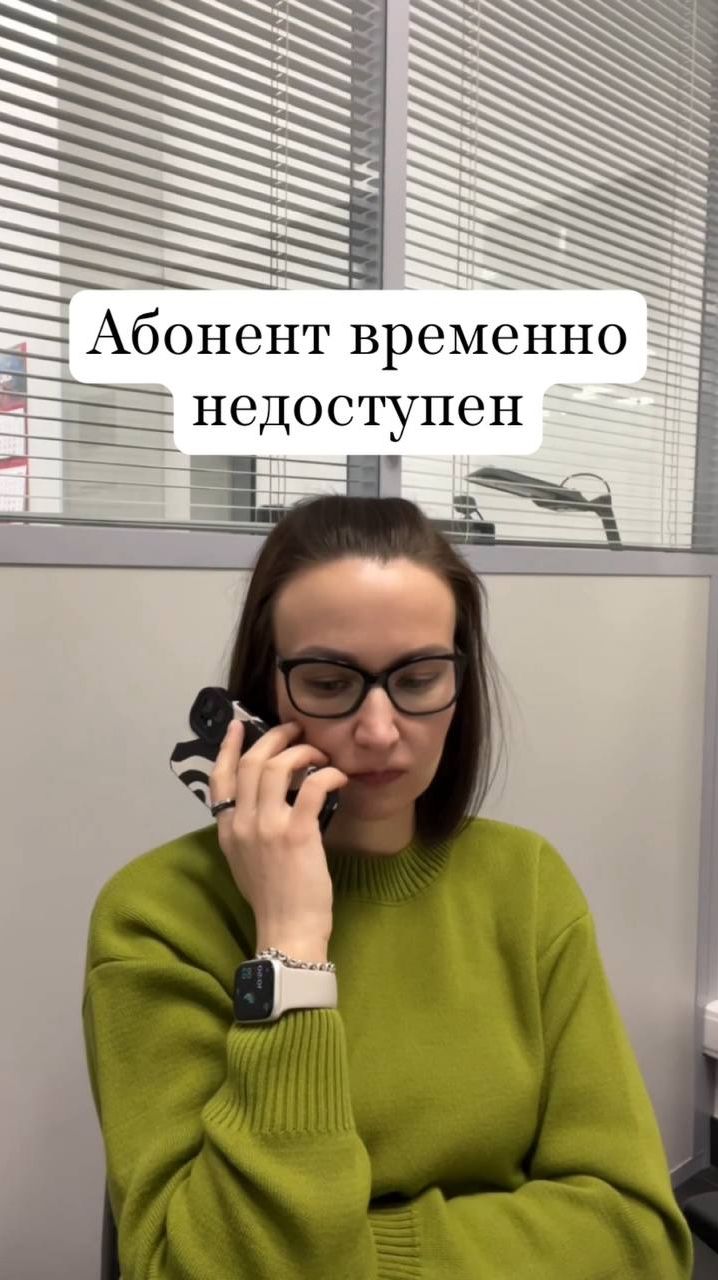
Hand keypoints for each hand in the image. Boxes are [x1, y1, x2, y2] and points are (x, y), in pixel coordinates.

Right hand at [210, 719, 349, 945]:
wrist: (287, 929)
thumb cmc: (272, 899)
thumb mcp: (244, 861)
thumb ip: (246, 829)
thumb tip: (261, 802)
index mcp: (228, 829)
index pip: (220, 778)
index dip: (229, 747)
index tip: (239, 726)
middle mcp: (243, 823)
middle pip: (252, 762)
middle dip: (274, 737)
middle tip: (294, 731)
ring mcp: (268, 826)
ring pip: (278, 766)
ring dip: (302, 751)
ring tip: (320, 754)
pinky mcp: (297, 832)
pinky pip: (312, 786)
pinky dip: (327, 774)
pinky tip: (338, 777)